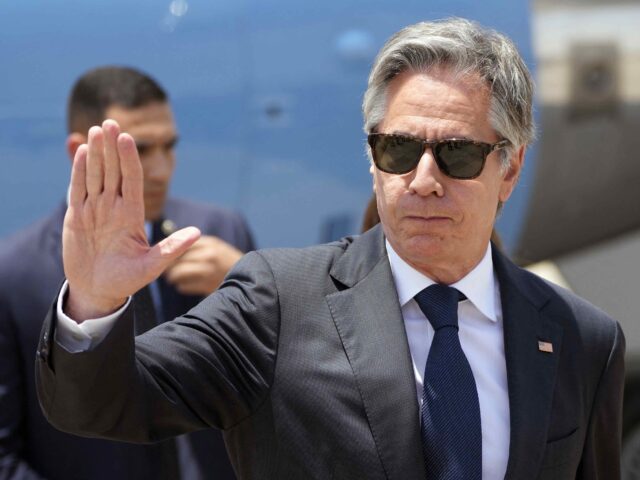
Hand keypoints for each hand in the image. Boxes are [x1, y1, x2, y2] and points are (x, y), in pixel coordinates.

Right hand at [63, 120, 200, 320]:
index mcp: (132, 215)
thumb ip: (171, 249)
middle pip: (113, 171)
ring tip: (97, 130)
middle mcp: (114, 207)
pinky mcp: (76, 216)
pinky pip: (77, 189)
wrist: (98, 291)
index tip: (128, 139)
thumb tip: (198, 233)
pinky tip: (81, 151)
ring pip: (95, 175)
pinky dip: (78, 171)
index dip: (130, 160)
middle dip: (112, 148)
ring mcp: (95, 210)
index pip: (132, 181)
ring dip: (96, 153)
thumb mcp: (151, 266)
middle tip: (111, 123)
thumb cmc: (126, 280)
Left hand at [164, 235, 242, 294]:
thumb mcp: (216, 247)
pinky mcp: (208, 286)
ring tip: (172, 278)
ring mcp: (209, 270)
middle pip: (177, 257)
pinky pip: (184, 286)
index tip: (162, 254)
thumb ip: (198, 245)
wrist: (249, 278)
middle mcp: (209, 254)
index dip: (169, 249)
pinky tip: (182, 285)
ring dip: (172, 276)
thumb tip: (171, 244)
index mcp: (210, 242)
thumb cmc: (227, 262)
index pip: (181, 243)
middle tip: (164, 268)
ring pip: (178, 272)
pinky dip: (181, 286)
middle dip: (168, 263)